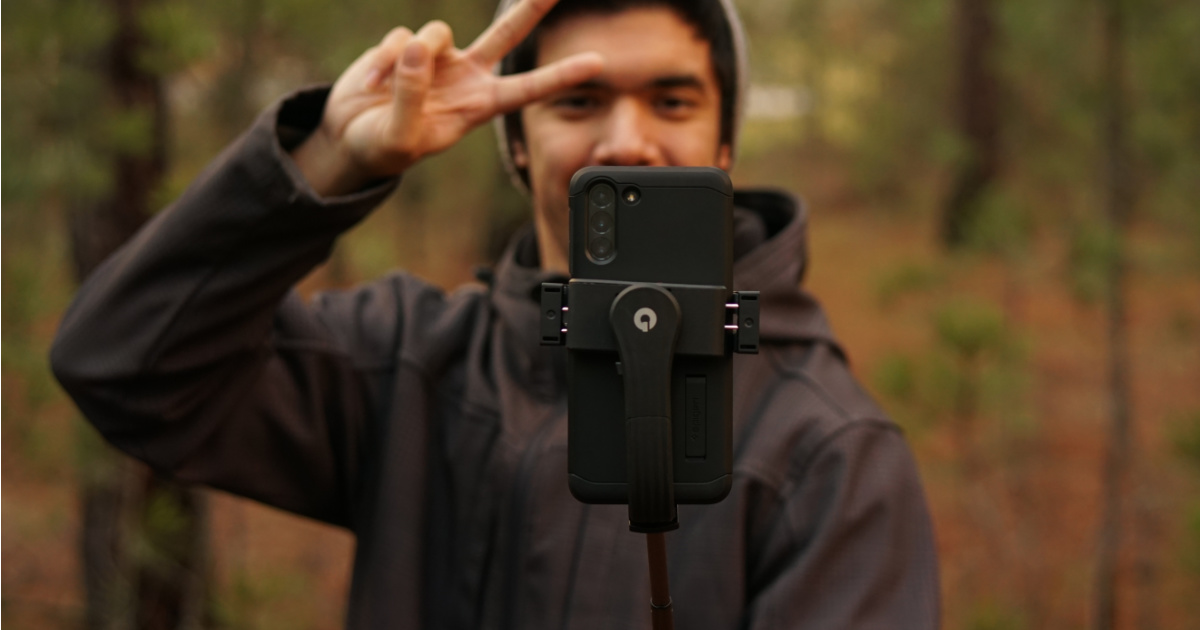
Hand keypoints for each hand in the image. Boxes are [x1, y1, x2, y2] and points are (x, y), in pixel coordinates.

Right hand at [291, 0, 603, 196]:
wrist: (352, 137)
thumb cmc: (383, 147)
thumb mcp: (400, 136)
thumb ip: (411, 95)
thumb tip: (416, 47)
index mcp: (479, 106)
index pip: (527, 89)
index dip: (561, 75)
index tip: (598, 63)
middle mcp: (467, 75)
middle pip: (507, 33)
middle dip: (532, 7)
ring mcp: (439, 57)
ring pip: (437, 32)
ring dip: (407, 58)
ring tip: (383, 88)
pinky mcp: (408, 43)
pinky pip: (400, 38)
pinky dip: (382, 60)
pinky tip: (372, 83)